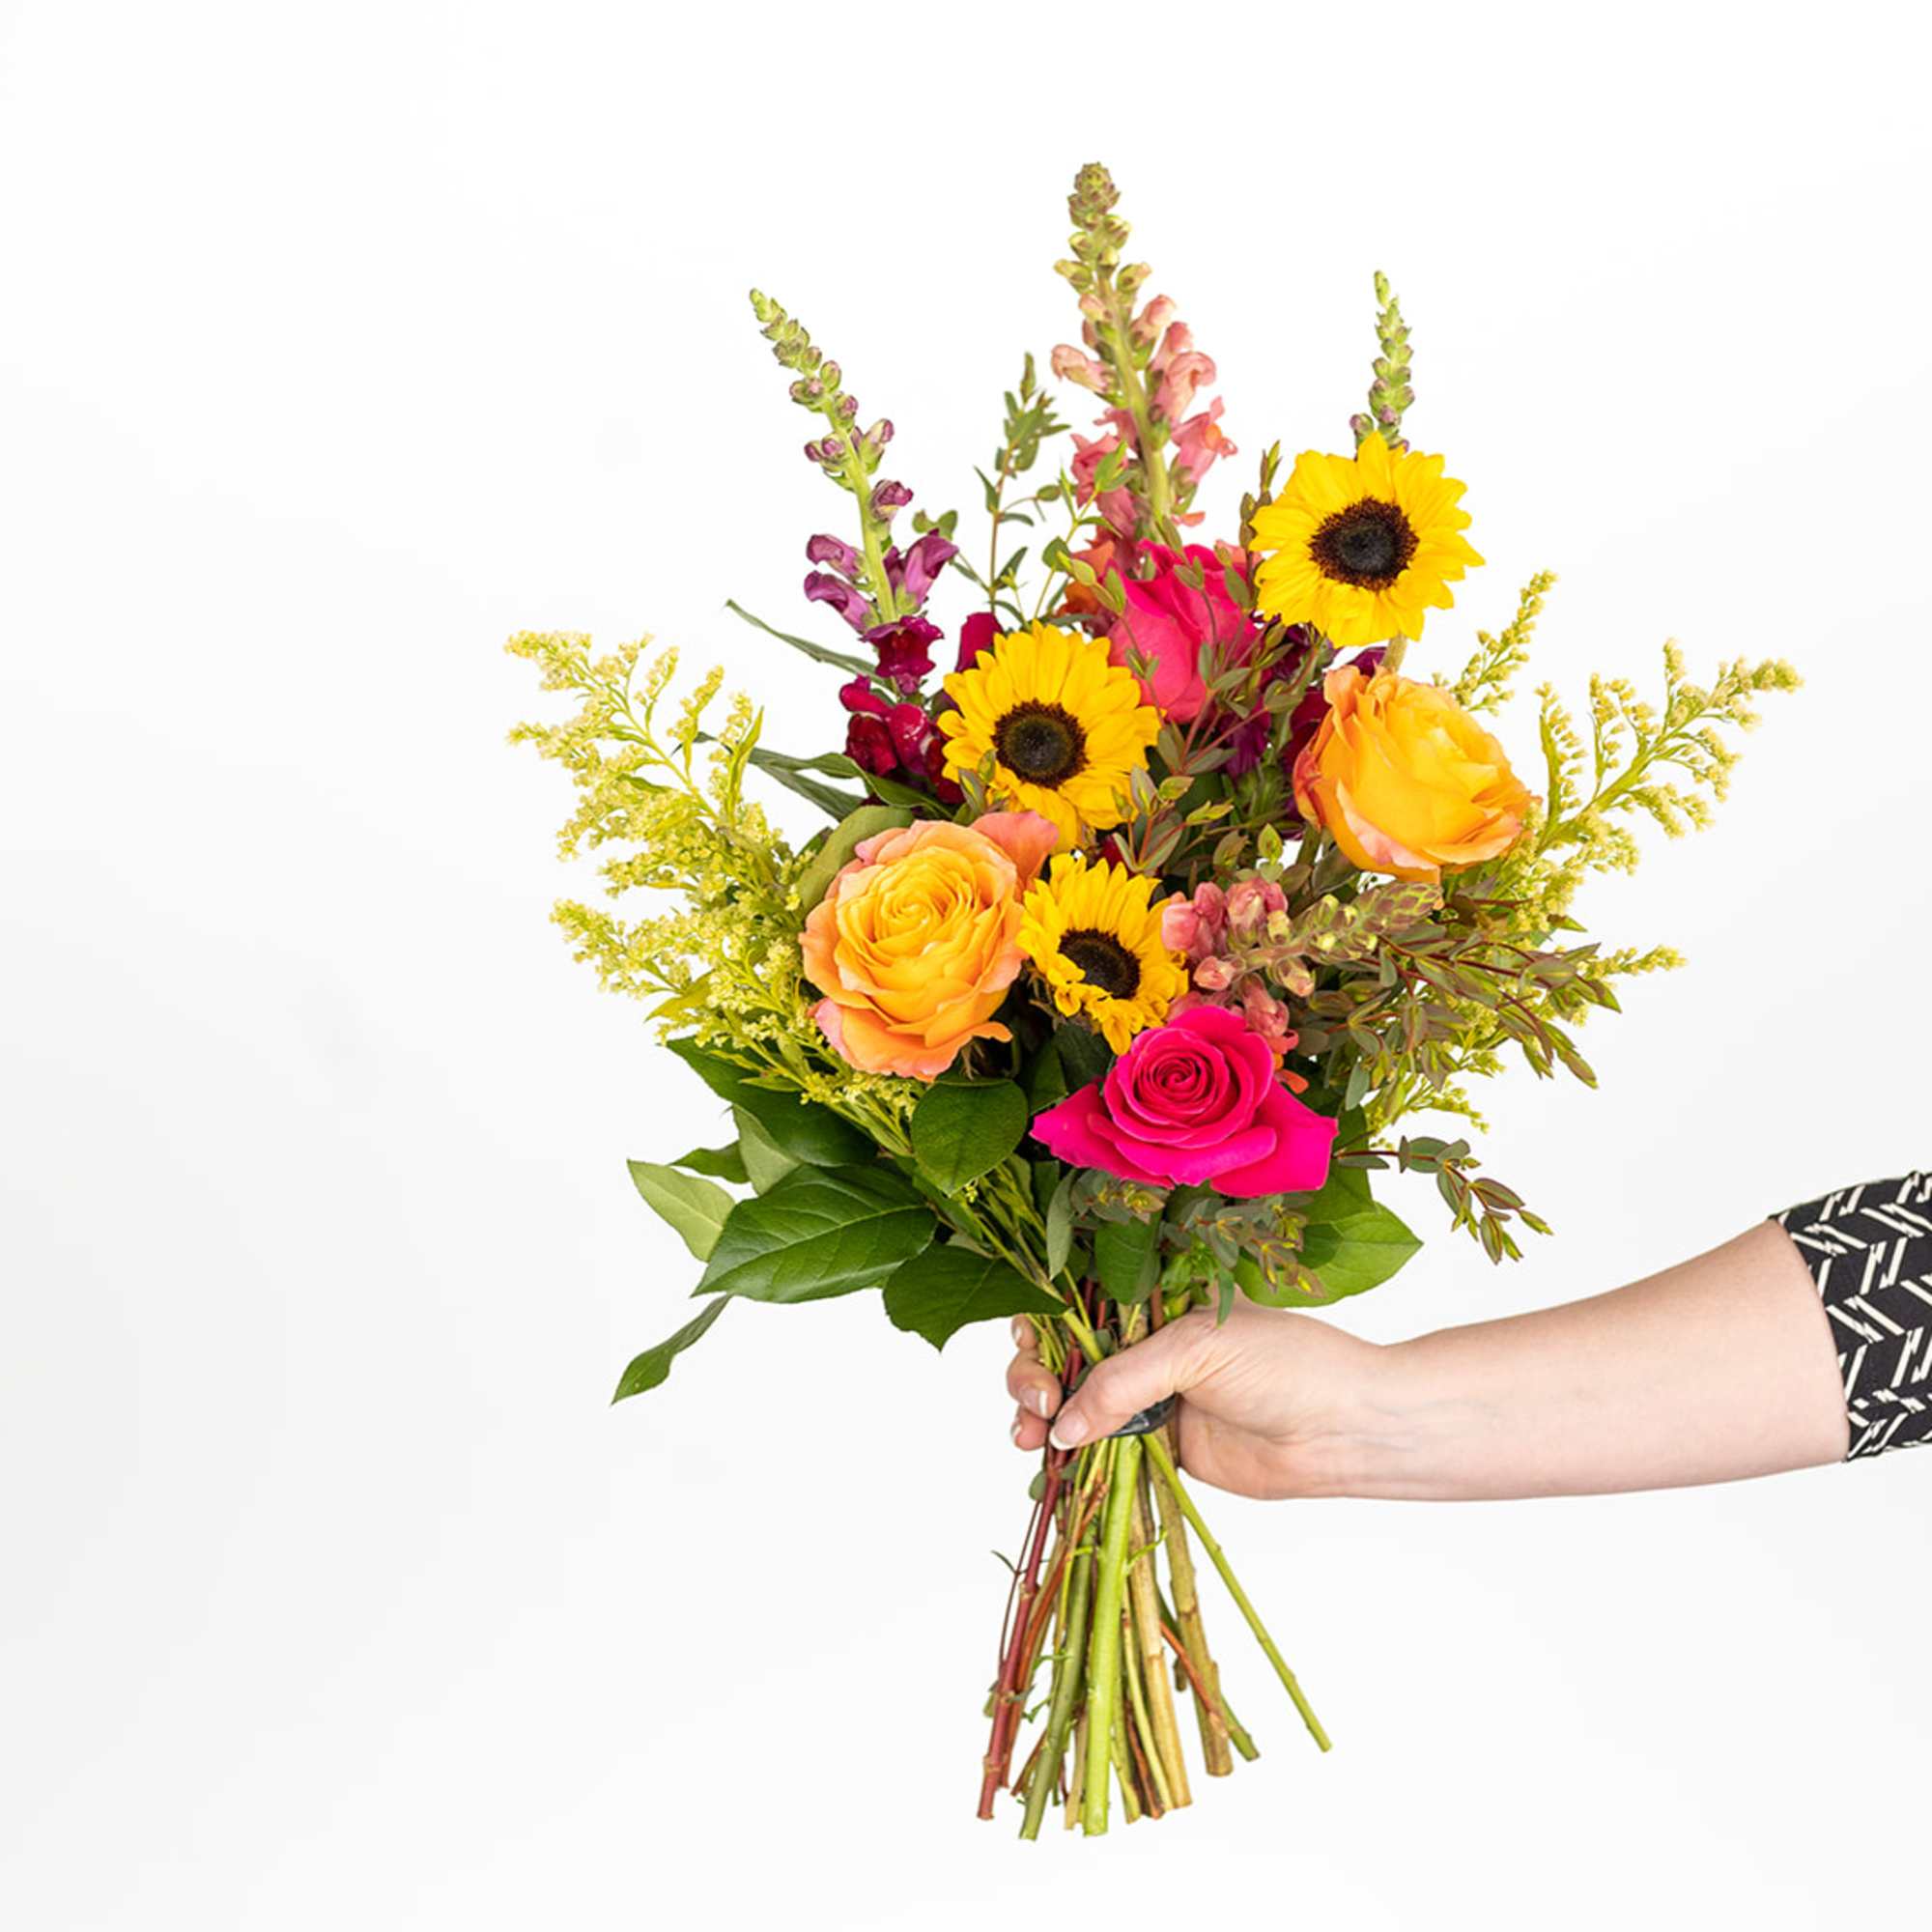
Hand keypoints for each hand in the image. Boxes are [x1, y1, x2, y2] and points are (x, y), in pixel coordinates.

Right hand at [1004, 1304, 1385, 1500]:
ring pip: (1075, 1404)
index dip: (1042, 1325)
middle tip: (1038, 1402)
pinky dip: (1071, 1456)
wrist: (1343, 1429)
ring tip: (1032, 1437)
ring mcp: (1151, 1397)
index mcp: (1152, 1301)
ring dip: (1041, 1417)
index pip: (1076, 1305)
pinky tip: (1052, 1461)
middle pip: (1064, 1356)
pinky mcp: (1160, 1446)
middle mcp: (1145, 1346)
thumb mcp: (1196, 1349)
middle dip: (1034, 1374)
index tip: (1034, 1351)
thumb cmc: (1285, 1364)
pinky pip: (1102, 1449)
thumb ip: (1123, 1383)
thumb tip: (1062, 1426)